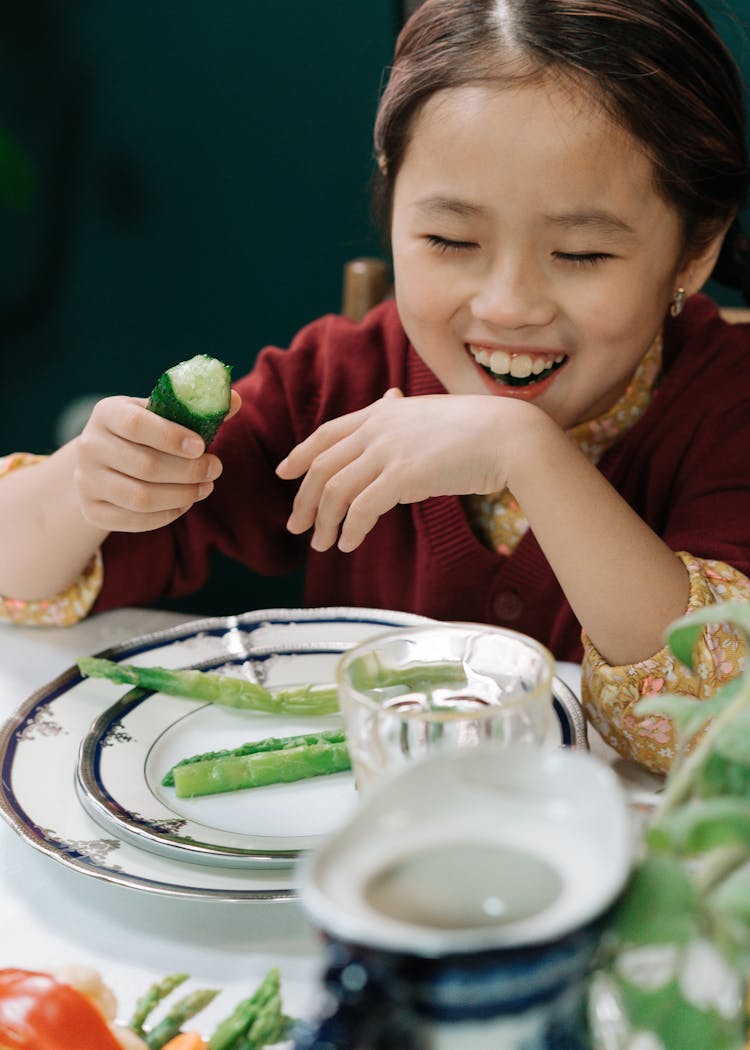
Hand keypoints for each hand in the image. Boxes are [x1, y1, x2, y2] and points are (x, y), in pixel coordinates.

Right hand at [72, 391, 240, 531]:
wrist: (102, 460)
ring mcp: (87, 481)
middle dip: (188, 471)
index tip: (202, 446)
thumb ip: (196, 408)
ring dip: (181, 495)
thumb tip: (236, 400)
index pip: (135, 425)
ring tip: (205, 488)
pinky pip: (134, 521)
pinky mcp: (92, 510)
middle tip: (215, 469)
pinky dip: (166, 515)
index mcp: (107, 413)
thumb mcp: (162, 413)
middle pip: (144, 466)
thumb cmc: (144, 432)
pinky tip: (184, 503)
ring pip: (140, 498)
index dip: (171, 437)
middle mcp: (90, 446)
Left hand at [276, 388, 529, 551]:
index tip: (284, 473)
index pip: (326, 433)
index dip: (300, 454)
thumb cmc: (475, 430)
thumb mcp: (428, 418)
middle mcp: (377, 428)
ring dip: (324, 522)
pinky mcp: (403, 476)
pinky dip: (350, 529)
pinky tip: (347, 544)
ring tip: (321, 544)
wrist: (508, 436)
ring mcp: (388, 451)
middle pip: (322, 466)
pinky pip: (363, 508)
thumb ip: (400, 424)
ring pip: (336, 490)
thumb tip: (387, 427)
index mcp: (380, 413)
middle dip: (303, 499)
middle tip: (296, 526)